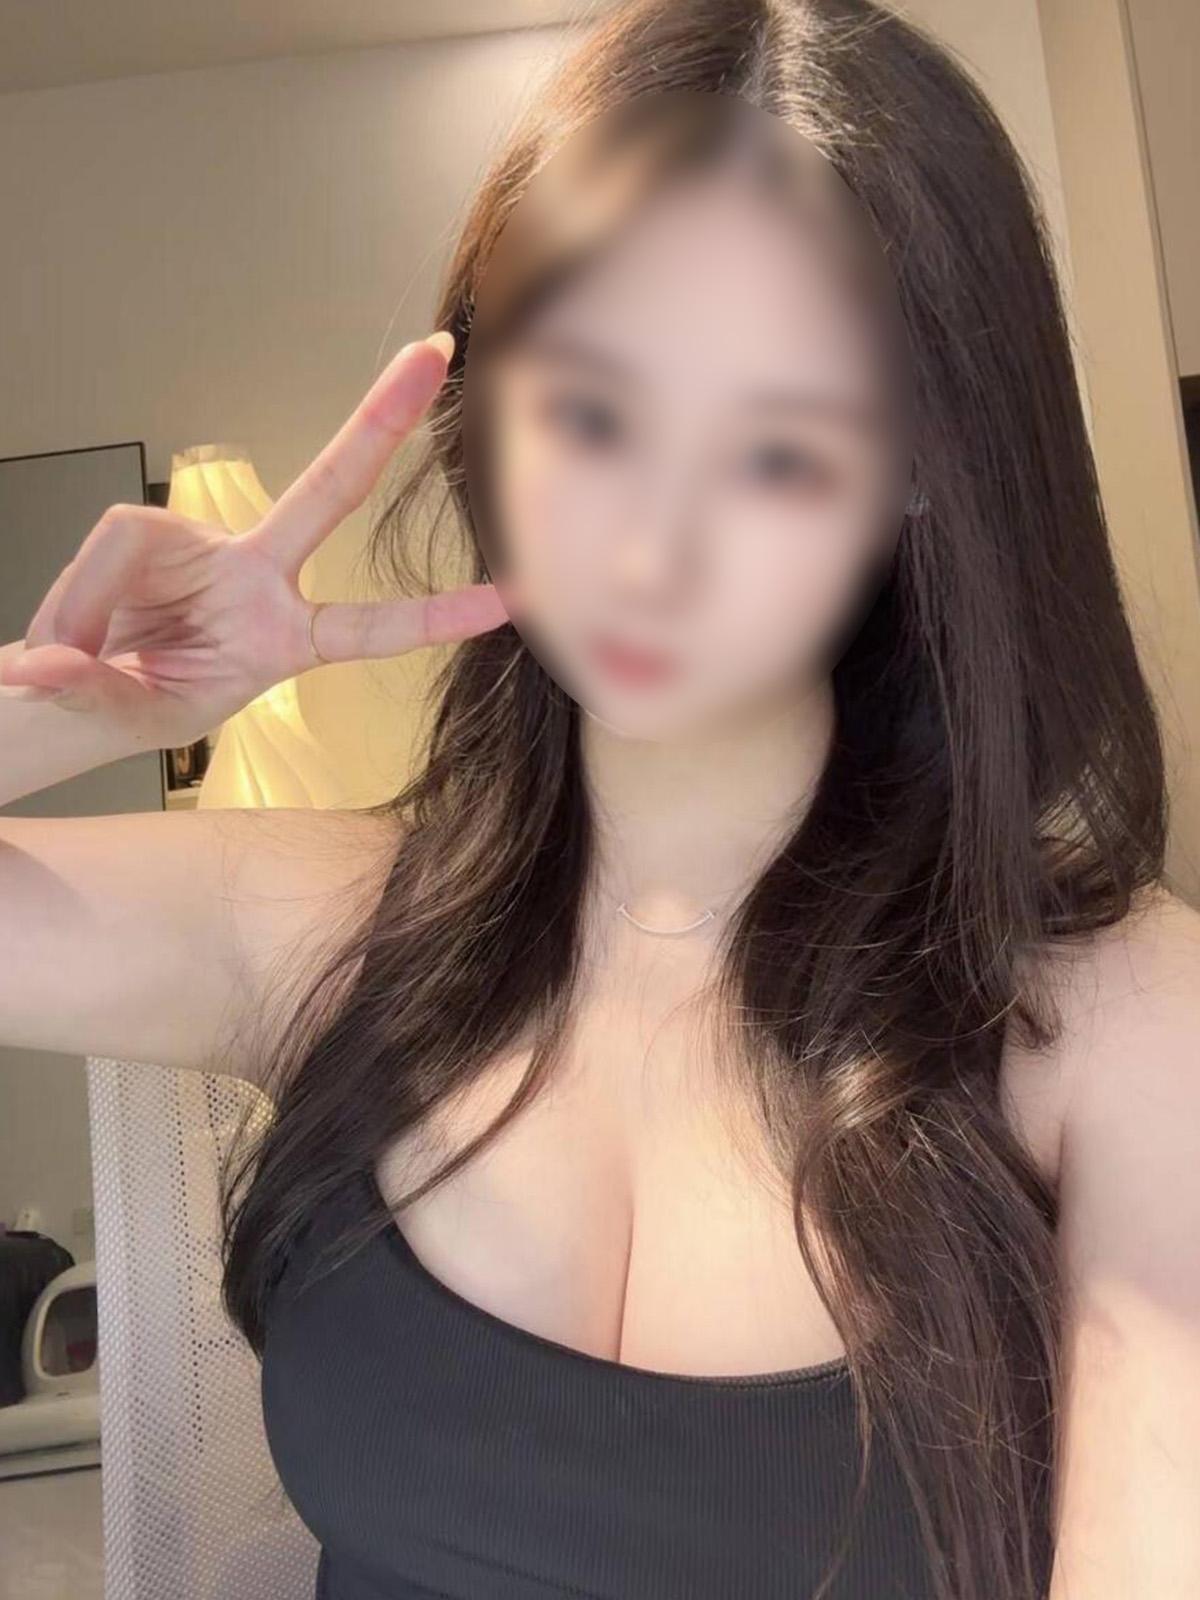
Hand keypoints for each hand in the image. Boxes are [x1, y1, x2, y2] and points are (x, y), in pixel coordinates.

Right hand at [0, 333, 513, 750]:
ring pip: (140, 537)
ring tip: (72, 661)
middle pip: (326, 490)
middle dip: (380, 421)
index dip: (432, 615)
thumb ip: (94, 694)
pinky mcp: (151, 534)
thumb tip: (51, 664)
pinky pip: (110, 540)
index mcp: (281, 643)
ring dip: (89, 604)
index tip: (507, 602)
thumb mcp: (125, 719)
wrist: (67, 694)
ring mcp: (207, 549)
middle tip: (434, 353)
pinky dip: (74, 594)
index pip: (367, 628)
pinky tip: (65, 636)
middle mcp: (258, 580)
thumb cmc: (118, 710)